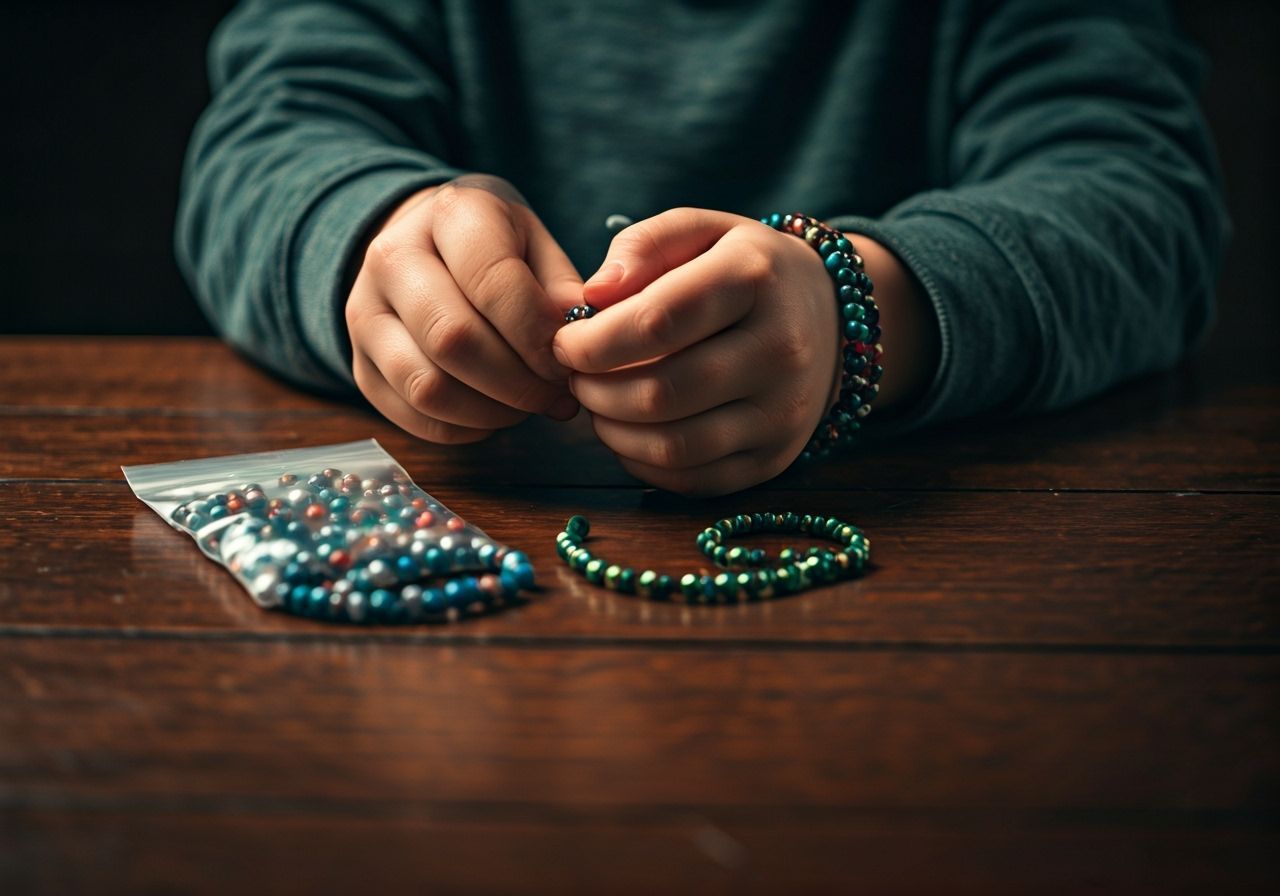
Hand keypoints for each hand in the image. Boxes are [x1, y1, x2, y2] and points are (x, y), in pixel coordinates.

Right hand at [346, 174, 581, 443]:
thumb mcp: (538, 243)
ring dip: (491, 412)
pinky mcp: (360, 364)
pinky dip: (464, 429)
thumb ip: (561, 288)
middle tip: (554, 395)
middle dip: (518, 382)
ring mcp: (365, 313)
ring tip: (527, 406)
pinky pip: (413, 415)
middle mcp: (392, 257)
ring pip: (428, 386)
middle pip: (453, 339)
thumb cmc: (498, 247)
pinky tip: (493, 413)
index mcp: (451, 213)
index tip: (568, 362)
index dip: (537, 336)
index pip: (492, 283)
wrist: (428, 245)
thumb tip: (576, 339)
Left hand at [551, 208, 842, 494]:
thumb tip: (594, 294)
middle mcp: (780, 349)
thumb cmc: (746, 270)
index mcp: (756, 279)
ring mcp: (783, 412)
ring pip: (673, 445)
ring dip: (613, 430)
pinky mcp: (774, 457)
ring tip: (597, 403)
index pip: (657, 323)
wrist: (832, 319)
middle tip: (575, 376)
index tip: (565, 342)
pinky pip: (691, 478)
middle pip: (661, 392)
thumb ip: (644, 246)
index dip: (593, 341)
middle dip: (595, 389)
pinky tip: (629, 432)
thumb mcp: (703, 230)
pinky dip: (642, 461)